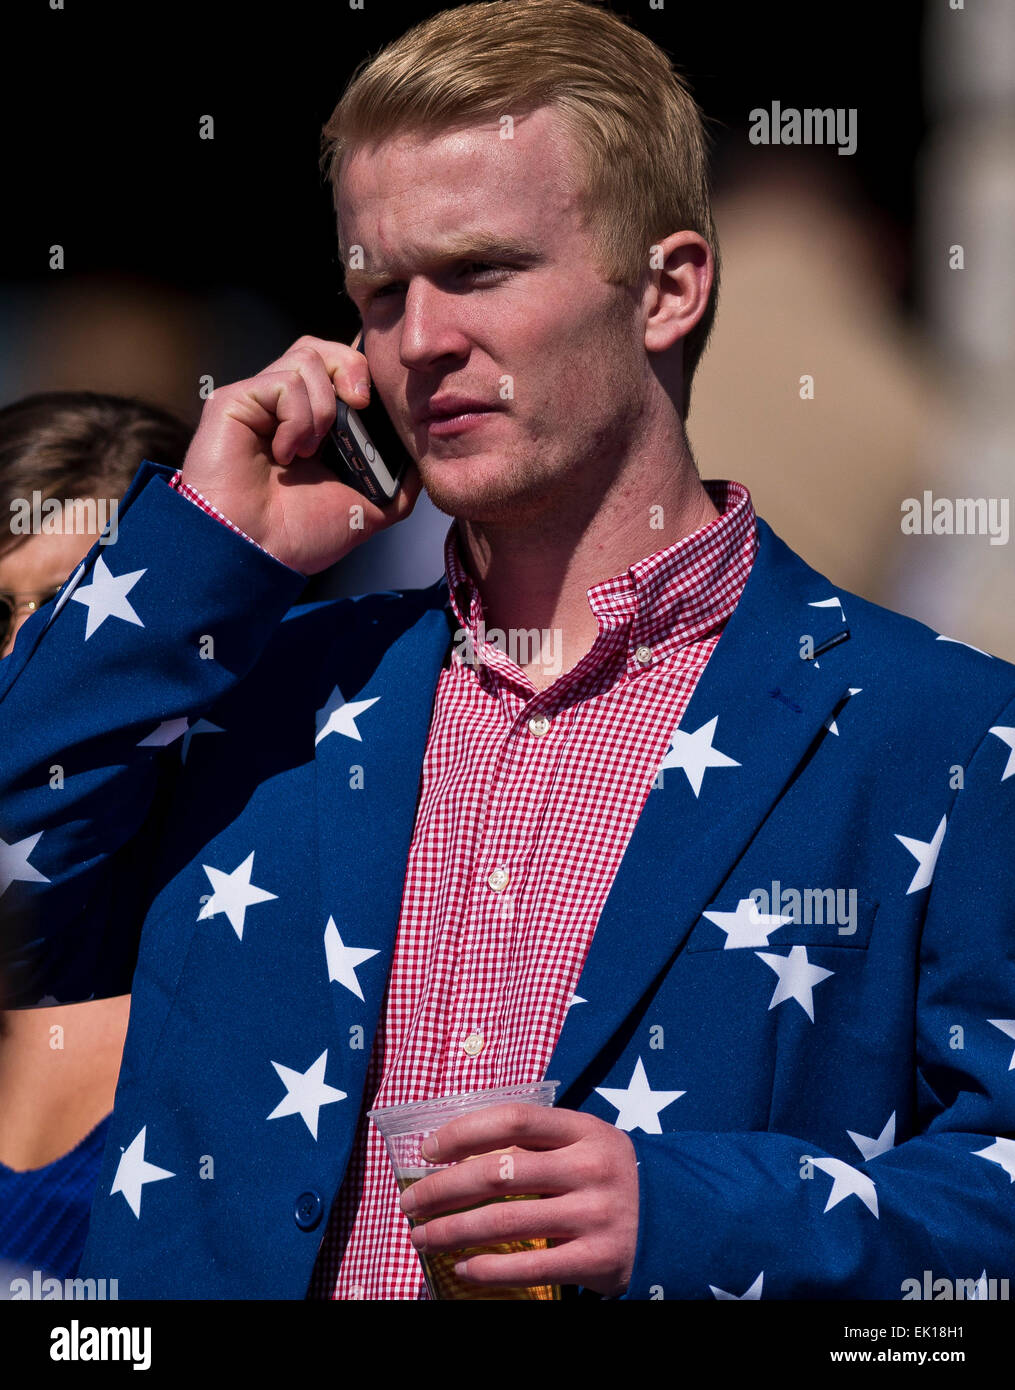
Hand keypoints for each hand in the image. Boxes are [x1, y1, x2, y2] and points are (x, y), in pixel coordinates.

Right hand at [179, 334, 421, 573]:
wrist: (257, 553)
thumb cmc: (299, 537)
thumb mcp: (369, 511)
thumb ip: (398, 483)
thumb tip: (420, 456)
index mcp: (315, 427)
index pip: (342, 371)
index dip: (364, 374)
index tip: (377, 402)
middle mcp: (286, 408)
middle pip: (323, 349)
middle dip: (353, 369)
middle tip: (360, 405)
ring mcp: (260, 401)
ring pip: (307, 357)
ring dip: (322, 407)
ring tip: (310, 452)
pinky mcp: (236, 400)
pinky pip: (283, 381)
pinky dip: (295, 418)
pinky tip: (286, 454)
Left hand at [398, 1103, 638, 1296]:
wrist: (680, 1220)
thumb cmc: (611, 1176)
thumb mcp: (587, 1144)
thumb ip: (539, 1143)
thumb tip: (459, 1154)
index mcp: (584, 1129)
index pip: (514, 1119)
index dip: (464, 1131)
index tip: (428, 1150)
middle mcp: (590, 1167)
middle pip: (499, 1173)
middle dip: (443, 1189)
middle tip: (410, 1203)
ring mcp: (595, 1214)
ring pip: (506, 1222)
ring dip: (453, 1230)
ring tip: (422, 1236)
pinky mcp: (598, 1259)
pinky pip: (531, 1266)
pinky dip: (488, 1269)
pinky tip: (462, 1267)